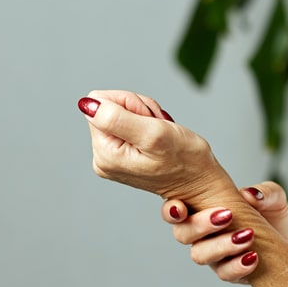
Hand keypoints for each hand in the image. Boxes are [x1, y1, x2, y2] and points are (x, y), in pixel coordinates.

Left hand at [78, 90, 236, 206]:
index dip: (131, 105)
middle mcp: (102, 158)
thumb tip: (86, 104)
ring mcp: (111, 158)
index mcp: (105, 154)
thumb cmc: (186, 160)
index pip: (101, 103)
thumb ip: (117, 118)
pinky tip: (158, 139)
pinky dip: (146, 124)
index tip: (150, 123)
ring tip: (161, 135)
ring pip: (119, 113)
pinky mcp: (121, 155)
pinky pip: (126, 124)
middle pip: (108, 108)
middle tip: (158, 129)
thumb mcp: (154, 133)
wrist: (201, 182)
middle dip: (138, 111)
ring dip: (145, 117)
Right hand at [161, 182, 287, 282]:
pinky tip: (253, 256)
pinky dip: (238, 265)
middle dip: (200, 225)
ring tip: (247, 236)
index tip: (181, 208)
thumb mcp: (273, 197)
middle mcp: (201, 234)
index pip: (175, 210)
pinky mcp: (228, 272)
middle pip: (183, 233)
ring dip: (221, 245)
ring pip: (200, 255)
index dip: (171, 210)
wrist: (285, 242)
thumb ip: (264, 192)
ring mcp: (212, 255)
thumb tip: (249, 194)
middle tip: (227, 216)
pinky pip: (224, 273)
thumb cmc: (269, 214)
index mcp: (203, 209)